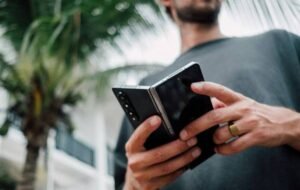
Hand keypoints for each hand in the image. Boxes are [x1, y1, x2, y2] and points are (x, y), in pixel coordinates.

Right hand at [124, 116, 200, 189]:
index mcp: (131, 148)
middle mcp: (134, 162)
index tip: (158, 118)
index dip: (147, 127)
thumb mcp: (140, 146)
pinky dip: (181, 169)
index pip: (138, 136)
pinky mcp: (150, 186)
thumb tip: (168, 124)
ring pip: (167, 167)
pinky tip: (189, 162)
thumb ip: (149, 137)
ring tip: (196, 150)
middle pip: (158, 154)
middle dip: (178, 146)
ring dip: (184, 158)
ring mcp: (142, 176)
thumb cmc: (141, 157)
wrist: (134, 181)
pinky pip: (169, 177)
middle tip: (191, 139)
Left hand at [179, 82, 299, 154]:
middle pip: (214, 116)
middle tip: (184, 134)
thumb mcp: (241, 104)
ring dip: (213, 140)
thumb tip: (205, 105)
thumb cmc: (255, 114)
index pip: (219, 90)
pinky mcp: (256, 136)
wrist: (283, 123)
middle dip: (196, 126)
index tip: (192, 86)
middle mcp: (243, 108)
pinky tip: (219, 149)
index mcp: (237, 99)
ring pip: (223, 133)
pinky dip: (222, 150)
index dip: (205, 87)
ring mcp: (250, 122)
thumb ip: (223, 104)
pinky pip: (233, 146)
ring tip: (211, 141)